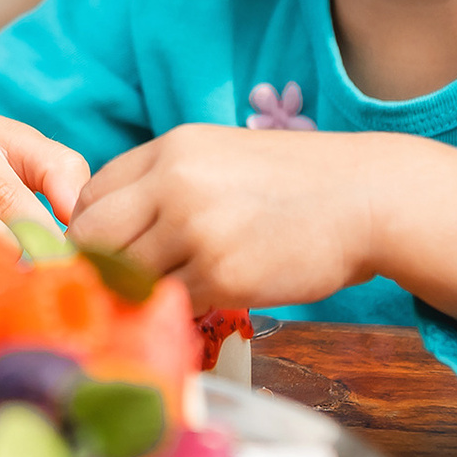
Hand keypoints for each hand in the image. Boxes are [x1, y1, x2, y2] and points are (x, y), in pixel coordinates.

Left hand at [69, 125, 456, 345]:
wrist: (366, 197)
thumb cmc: (292, 182)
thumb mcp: (217, 156)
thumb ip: (162, 184)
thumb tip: (108, 231)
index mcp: (170, 150)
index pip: (91, 196)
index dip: (93, 229)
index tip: (111, 249)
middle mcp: (174, 185)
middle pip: (94, 237)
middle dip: (101, 265)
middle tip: (126, 281)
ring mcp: (197, 231)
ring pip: (128, 276)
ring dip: (143, 290)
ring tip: (175, 286)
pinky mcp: (223, 276)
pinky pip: (172, 303)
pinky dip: (181, 306)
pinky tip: (207, 294)